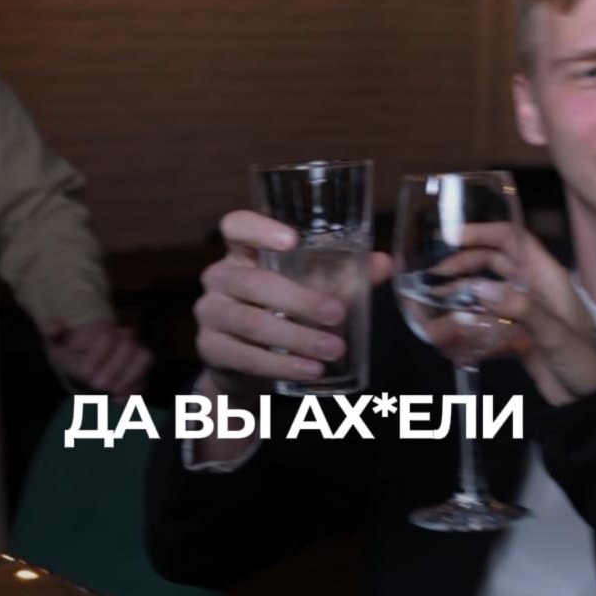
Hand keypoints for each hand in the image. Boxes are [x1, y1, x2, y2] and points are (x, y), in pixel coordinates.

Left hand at [44, 318, 152, 398]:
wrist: (87, 363)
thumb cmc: (74, 354)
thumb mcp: (61, 345)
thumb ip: (56, 335)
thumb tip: (52, 327)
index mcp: (103, 326)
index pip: (106, 335)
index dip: (97, 355)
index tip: (84, 374)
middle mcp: (124, 335)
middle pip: (128, 345)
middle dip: (113, 367)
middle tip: (96, 385)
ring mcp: (137, 350)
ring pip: (144, 357)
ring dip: (129, 377)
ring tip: (112, 393)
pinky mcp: (143, 368)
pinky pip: (147, 375)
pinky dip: (135, 389)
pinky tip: (119, 400)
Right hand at [195, 210, 390, 390]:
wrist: (242, 365)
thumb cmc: (279, 313)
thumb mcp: (307, 290)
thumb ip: (344, 275)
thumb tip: (385, 263)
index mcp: (241, 253)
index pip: (236, 226)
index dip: (259, 228)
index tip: (293, 239)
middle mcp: (219, 278)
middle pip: (252, 282)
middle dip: (299, 299)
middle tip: (338, 314)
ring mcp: (211, 314)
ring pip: (250, 323)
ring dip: (296, 338)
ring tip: (333, 350)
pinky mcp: (211, 349)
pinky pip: (245, 356)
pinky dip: (281, 365)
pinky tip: (310, 370)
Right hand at [435, 223, 595, 404]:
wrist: (592, 404)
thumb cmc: (585, 361)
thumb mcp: (556, 333)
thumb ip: (521, 309)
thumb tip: (479, 287)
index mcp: (546, 276)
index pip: (512, 239)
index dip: (482, 232)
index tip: (450, 237)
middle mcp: (532, 288)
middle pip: (492, 263)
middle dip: (462, 266)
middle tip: (433, 278)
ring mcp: (522, 313)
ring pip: (485, 294)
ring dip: (459, 296)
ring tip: (431, 304)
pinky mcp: (514, 337)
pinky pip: (484, 323)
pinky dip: (465, 326)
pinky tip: (446, 334)